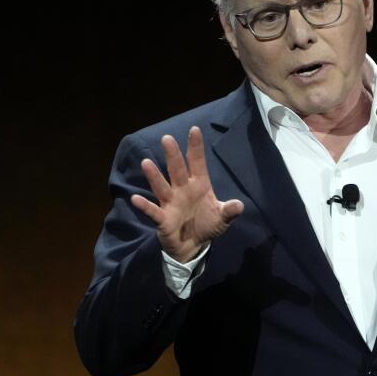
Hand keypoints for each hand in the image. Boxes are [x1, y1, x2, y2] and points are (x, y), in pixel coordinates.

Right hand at [131, 126, 243, 262]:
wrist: (193, 246)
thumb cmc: (207, 225)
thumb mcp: (222, 218)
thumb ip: (229, 211)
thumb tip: (240, 206)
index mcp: (199, 185)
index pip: (197, 163)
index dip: (196, 148)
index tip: (194, 130)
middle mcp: (183, 190)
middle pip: (177, 170)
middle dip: (173, 155)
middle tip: (167, 139)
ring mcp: (171, 203)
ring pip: (162, 186)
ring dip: (154, 176)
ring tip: (146, 163)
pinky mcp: (163, 219)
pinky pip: (153, 211)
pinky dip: (144, 206)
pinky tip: (136, 199)